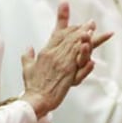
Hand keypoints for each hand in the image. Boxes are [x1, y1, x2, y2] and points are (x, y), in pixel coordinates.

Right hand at [20, 2, 108, 117]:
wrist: (36, 99)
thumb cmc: (32, 86)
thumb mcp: (27, 68)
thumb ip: (28, 56)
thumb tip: (28, 48)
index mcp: (45, 52)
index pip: (58, 34)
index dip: (68, 26)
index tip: (77, 23)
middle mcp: (54, 55)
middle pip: (70, 38)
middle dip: (82, 29)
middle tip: (92, 23)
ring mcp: (62, 63)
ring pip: (76, 46)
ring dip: (86, 37)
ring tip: (94, 30)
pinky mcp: (68, 73)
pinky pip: (78, 60)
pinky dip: (84, 52)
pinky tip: (90, 46)